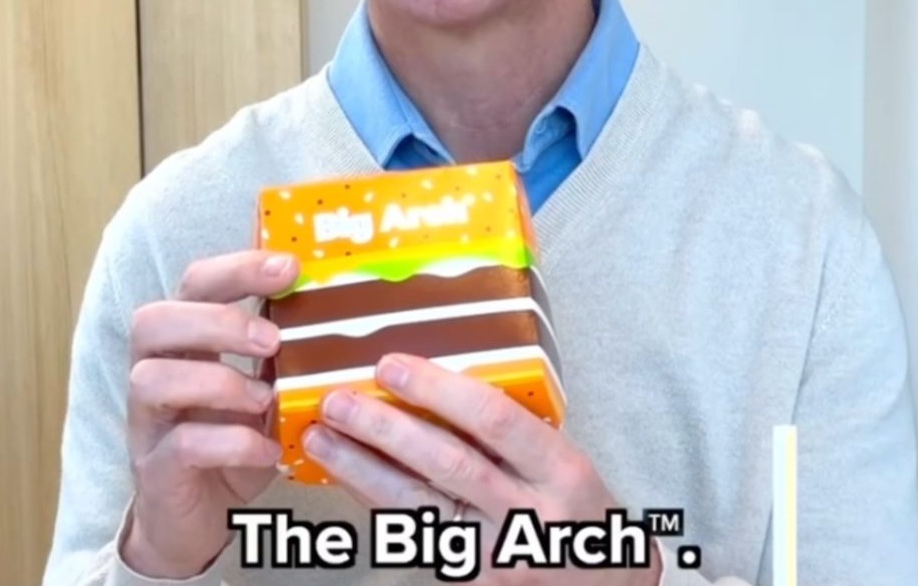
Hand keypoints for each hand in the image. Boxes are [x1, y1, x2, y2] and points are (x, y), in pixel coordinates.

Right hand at [121, 250, 296, 578]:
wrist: (198, 518)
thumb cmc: (237, 438)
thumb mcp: (271, 388)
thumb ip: (292, 352)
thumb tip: (359, 312)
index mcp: (188, 342)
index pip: (195, 284)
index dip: (237, 268)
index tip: (289, 266)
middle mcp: (157, 372)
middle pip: (153, 321)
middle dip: (217, 320)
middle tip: (273, 339)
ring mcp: (149, 422)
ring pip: (150, 379)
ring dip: (218, 382)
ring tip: (266, 398)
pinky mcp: (156, 469)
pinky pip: (181, 445)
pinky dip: (232, 443)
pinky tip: (268, 450)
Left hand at [306, 355, 658, 585]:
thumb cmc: (581, 515)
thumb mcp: (568, 465)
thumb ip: (518, 433)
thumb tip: (443, 385)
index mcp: (561, 471)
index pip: (496, 421)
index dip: (439, 390)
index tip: (394, 365)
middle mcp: (527, 513)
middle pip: (448, 463)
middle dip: (386, 428)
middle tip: (340, 399)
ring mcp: (492, 552)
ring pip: (417, 504)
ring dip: (361, 468)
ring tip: (321, 437)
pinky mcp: (465, 578)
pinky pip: (411, 532)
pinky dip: (373, 501)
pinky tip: (345, 477)